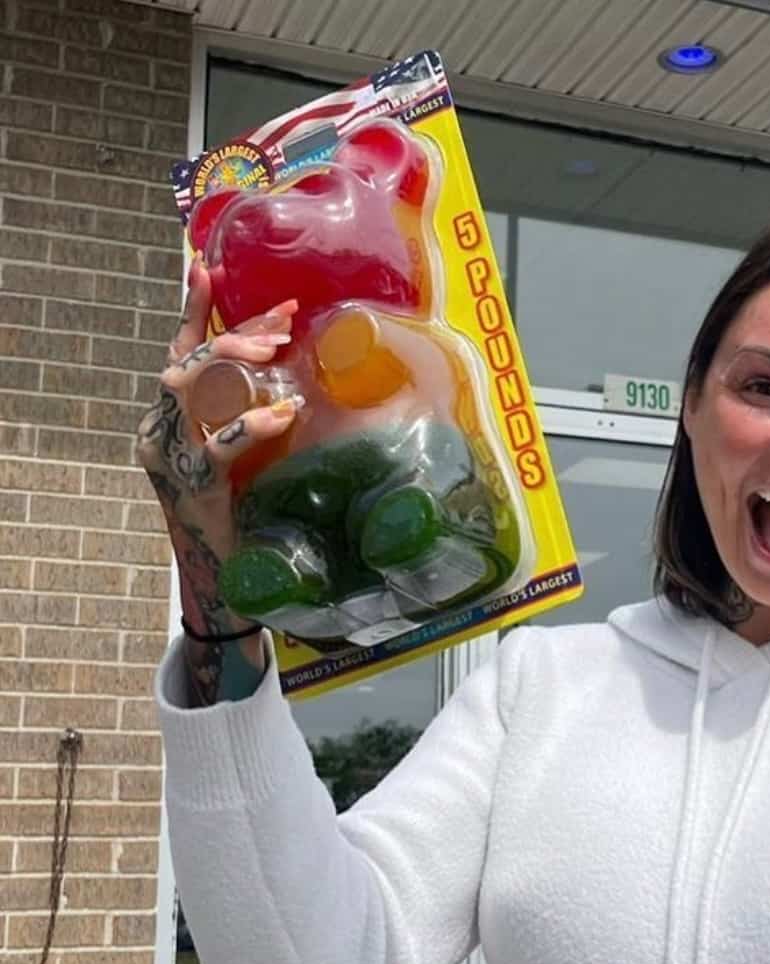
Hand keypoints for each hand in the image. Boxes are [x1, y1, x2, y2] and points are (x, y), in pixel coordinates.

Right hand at [135, 258, 299, 638]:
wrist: (222, 574)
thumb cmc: (240, 509)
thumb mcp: (243, 451)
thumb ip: (249, 412)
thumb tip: (293, 370)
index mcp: (170, 417)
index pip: (179, 350)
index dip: (196, 308)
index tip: (209, 265)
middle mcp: (160, 429)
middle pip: (184, 360)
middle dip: (229, 332)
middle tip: (279, 321)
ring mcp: (171, 456)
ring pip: (187, 388)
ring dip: (231, 361)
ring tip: (275, 350)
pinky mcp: (194, 485)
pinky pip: (219, 446)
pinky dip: (252, 424)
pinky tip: (285, 413)